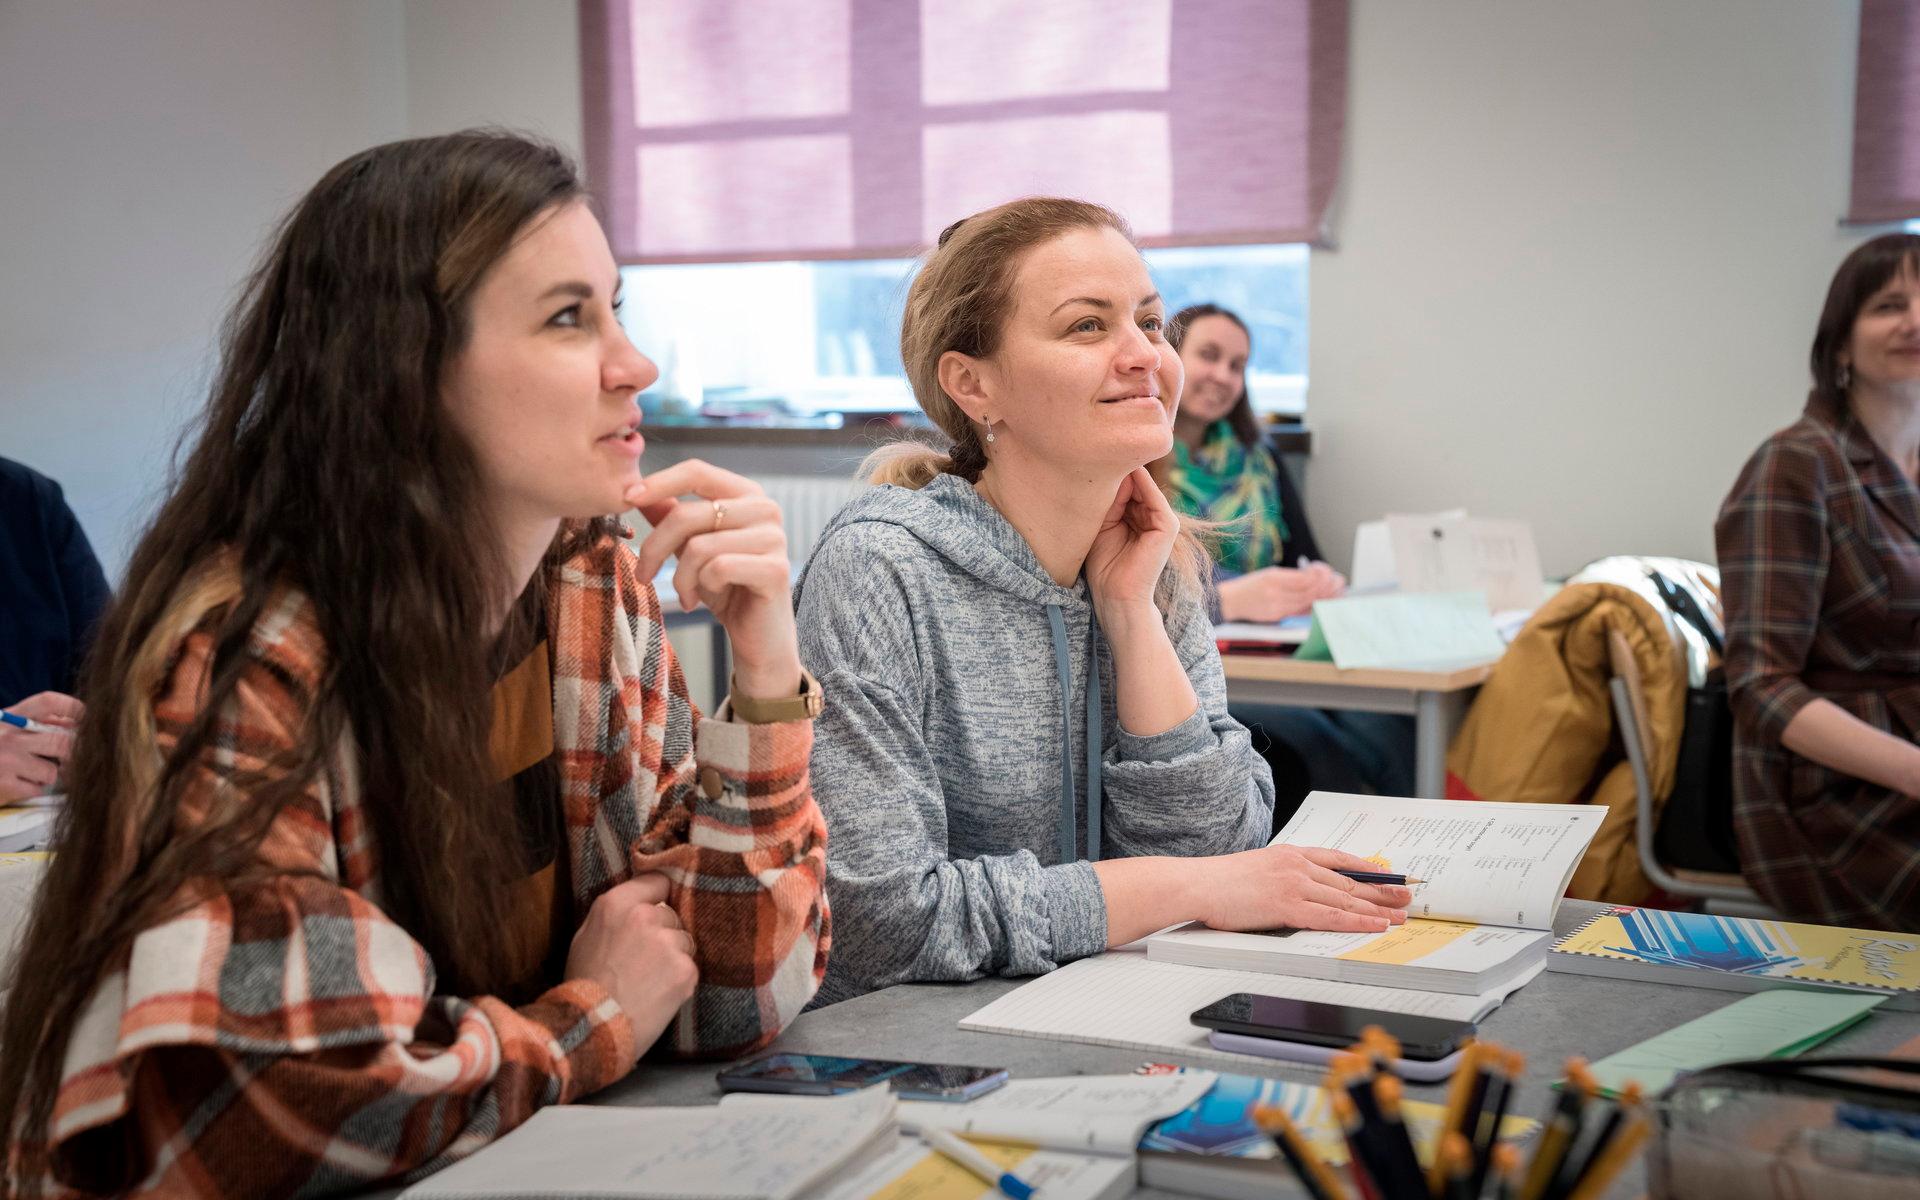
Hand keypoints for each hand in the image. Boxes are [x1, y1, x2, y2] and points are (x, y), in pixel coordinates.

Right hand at [0, 692, 82, 802]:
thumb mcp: (8, 727)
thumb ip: (40, 721)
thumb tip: (76, 723)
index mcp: (10, 717)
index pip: (48, 702)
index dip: (74, 708)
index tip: (88, 718)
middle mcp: (8, 736)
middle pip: (62, 741)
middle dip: (73, 754)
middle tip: (69, 760)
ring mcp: (6, 761)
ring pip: (54, 770)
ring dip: (50, 775)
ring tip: (34, 773)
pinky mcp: (4, 785)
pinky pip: (38, 789)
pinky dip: (34, 789)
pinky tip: (20, 784)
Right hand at [566, 874, 698, 1057]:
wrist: (592, 1030)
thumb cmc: (583, 987)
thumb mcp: (585, 938)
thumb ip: (614, 915)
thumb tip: (639, 903)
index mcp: (616, 904)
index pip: (656, 881)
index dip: (658, 897)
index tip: (657, 908)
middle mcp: (645, 917)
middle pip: (672, 915)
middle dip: (664, 934)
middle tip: (643, 961)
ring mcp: (667, 942)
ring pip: (684, 941)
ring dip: (674, 957)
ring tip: (649, 981)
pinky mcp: (684, 969)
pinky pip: (690, 967)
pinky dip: (679, 980)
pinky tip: (658, 994)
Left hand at [627, 459, 801, 701]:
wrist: (757, 635)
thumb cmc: (725, 587)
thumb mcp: (692, 548)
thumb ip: (672, 516)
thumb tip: (636, 491)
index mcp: (746, 494)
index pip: (697, 472)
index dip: (659, 482)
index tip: (627, 498)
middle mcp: (765, 509)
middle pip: (688, 514)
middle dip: (655, 548)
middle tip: (643, 575)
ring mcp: (774, 538)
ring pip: (699, 546)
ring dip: (680, 577)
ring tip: (685, 594)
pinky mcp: (775, 569)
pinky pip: (718, 569)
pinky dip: (700, 588)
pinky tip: (702, 601)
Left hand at [1085, 467, 1179, 619]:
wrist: (1115, 596)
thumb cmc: (1103, 565)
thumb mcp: (1101, 525)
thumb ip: (1107, 500)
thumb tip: (1106, 470)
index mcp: (1136, 514)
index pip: (1125, 483)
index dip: (1108, 470)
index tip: (1090, 453)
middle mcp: (1151, 514)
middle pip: (1134, 481)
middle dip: (1116, 467)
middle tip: (1097, 448)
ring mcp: (1162, 520)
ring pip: (1142, 485)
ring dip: (1125, 472)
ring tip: (1106, 455)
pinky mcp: (1167, 526)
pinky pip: (1152, 497)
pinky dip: (1139, 483)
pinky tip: (1122, 473)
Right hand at [1189, 844, 1410, 932]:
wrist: (1197, 884)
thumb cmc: (1219, 882)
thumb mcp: (1257, 870)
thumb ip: (1282, 876)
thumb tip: (1300, 892)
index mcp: (1290, 853)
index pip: (1338, 859)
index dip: (1366, 868)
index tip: (1387, 875)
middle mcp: (1297, 865)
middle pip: (1349, 880)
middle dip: (1382, 890)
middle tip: (1406, 896)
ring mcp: (1294, 884)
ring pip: (1346, 898)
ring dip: (1377, 909)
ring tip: (1400, 915)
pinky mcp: (1288, 905)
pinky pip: (1332, 916)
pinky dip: (1357, 921)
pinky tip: (1375, 925)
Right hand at [1216, 565, 1343, 622]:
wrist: (1232, 602)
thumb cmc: (1250, 585)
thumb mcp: (1270, 573)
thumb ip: (1293, 576)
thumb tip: (1317, 576)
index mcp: (1273, 579)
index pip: (1306, 578)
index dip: (1321, 573)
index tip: (1323, 569)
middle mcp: (1276, 595)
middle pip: (1311, 591)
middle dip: (1329, 584)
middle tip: (1337, 578)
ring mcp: (1278, 608)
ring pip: (1310, 602)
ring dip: (1327, 595)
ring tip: (1335, 587)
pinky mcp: (1280, 617)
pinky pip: (1304, 611)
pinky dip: (1318, 604)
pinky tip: (1325, 599)